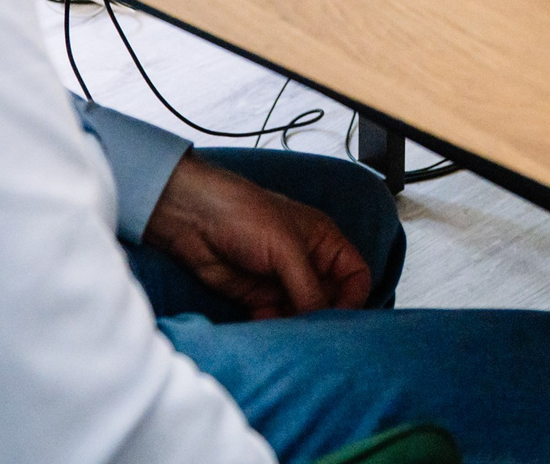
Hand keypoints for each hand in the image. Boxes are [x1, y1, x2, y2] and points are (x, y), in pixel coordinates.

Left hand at [141, 154, 372, 317]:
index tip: (341, 319)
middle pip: (330, 299)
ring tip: (291, 336)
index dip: (353, 298)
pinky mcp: (257, 296)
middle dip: (324, 317)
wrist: (194, 218)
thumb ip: (308, 286)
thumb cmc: (243, 213)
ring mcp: (281, 281)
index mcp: (323, 241)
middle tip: (316, 335)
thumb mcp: (286, 248)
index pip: (355, 275)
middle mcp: (306, 262)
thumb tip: (321, 320)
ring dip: (298, 327)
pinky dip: (275, 329)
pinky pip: (276, 320)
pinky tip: (267, 328)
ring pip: (302, 313)